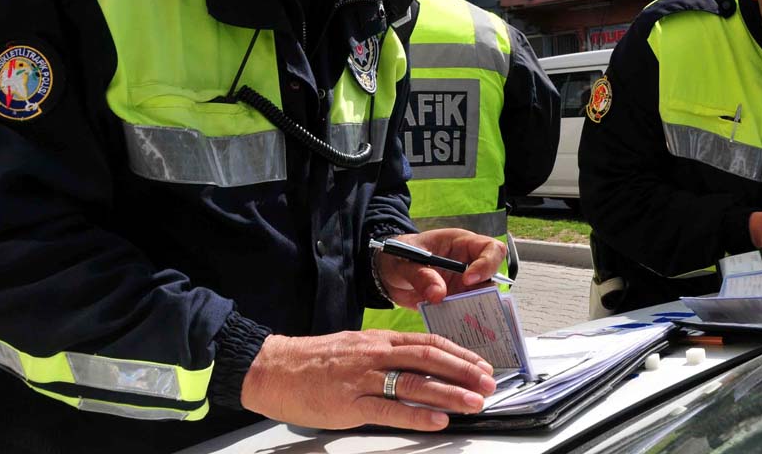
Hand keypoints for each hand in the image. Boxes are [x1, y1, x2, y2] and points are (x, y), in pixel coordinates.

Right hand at [240, 330, 496, 430]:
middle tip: (488, 383)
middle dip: (463, 371)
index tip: (481, 365)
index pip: (428, 343)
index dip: (458, 354)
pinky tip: (438, 420)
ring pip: (415, 382)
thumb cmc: (313, 361)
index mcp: (378, 340)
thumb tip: (417, 368)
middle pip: (429, 359)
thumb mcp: (355, 348)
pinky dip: (417, 415)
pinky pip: (389, 408)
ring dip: (449, 393)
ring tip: (474, 402)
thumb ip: (385, 356)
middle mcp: (375, 354)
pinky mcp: (349, 403)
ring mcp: (362, 378)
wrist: (273, 368)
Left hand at [376, 229, 506, 309]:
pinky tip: (455, 329)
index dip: (487, 263)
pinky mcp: (456, 302)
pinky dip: (463, 321)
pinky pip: (467, 312)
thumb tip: (438, 294)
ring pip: (483, 299)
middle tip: (466, 303)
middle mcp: (469, 264)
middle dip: (485, 292)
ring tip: (461, 320)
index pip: (490, 249)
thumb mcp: (404, 262)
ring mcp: (464, 285)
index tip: (468, 279)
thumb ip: (420, 275)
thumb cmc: (398, 256)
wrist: (387, 274)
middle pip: (493, 277)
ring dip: (474, 310)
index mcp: (461, 244)